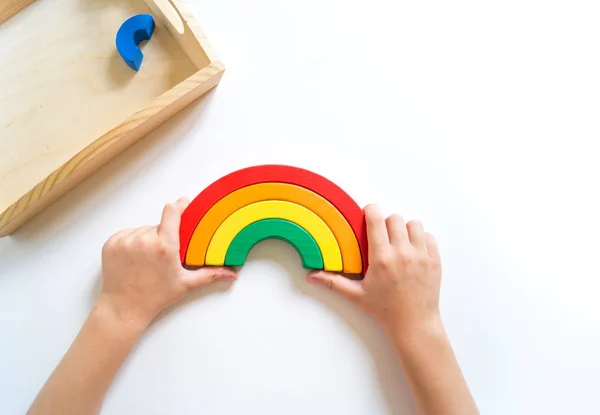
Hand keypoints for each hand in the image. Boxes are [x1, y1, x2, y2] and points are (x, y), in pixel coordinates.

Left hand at [99, 197, 236, 327]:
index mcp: (164, 246)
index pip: (172, 212)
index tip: (184, 204)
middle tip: (163, 255)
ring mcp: (125, 241)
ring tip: (147, 260)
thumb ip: (210, 274)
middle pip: (158, 225)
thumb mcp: (185, 284)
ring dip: (147, 239)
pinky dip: (131, 242)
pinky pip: (127, 234)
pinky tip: (134, 258)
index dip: (179, 206)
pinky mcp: (111, 243)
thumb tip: (232, 274)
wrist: (123, 308)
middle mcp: (144, 240)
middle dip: (163, 235)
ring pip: (142, 230)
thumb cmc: (155, 297)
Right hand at [308, 204, 441, 338]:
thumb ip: (333, 282)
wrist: (414, 324)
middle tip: (382, 235)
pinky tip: (413, 251)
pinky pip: (429, 237)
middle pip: (395, 218)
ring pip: (414, 224)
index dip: (371, 210)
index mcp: (382, 258)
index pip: (376, 219)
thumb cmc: (385, 310)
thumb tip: (311, 277)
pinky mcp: (435, 261)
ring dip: (405, 229)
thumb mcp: (357, 295)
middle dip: (387, 222)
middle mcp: (403, 254)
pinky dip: (422, 240)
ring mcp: (422, 256)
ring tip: (399, 242)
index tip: (368, 214)